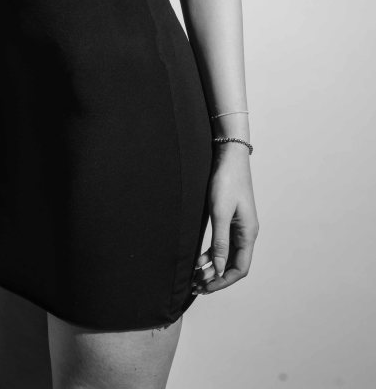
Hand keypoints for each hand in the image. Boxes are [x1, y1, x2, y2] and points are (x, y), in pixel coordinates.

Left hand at [191, 145, 259, 297]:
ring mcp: (239, 226)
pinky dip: (211, 254)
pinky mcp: (231, 219)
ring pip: (227, 256)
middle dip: (215, 278)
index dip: (222, 281)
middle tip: (196, 286)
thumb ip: (219, 241)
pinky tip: (198, 259)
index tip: (205, 287)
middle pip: (233, 265)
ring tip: (195, 277)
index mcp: (247, 234)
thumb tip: (217, 269)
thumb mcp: (220, 212)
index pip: (239, 268)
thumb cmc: (226, 181)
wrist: (229, 155)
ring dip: (212, 268)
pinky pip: (223, 244)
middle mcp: (246, 233)